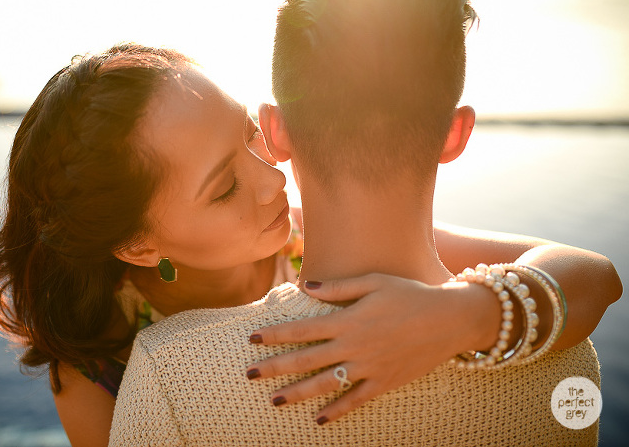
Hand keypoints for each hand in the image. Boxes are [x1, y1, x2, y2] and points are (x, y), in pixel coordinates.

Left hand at [245, 274, 494, 423]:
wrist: (450, 319)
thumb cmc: (411, 294)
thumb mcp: (374, 282)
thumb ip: (339, 286)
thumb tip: (307, 287)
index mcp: (348, 320)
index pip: (302, 329)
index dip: (275, 335)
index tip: (253, 339)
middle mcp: (354, 346)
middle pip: (306, 360)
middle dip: (274, 367)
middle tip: (249, 375)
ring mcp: (369, 368)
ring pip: (325, 385)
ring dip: (297, 393)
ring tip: (274, 401)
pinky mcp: (385, 382)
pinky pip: (356, 400)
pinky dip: (336, 411)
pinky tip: (318, 419)